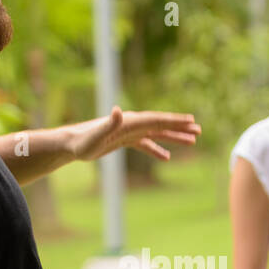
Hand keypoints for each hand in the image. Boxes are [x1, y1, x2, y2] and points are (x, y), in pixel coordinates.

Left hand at [69, 106, 200, 162]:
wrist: (70, 145)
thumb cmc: (82, 142)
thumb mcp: (96, 136)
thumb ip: (109, 124)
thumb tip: (118, 111)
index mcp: (129, 122)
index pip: (156, 120)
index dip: (174, 121)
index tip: (191, 121)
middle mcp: (130, 124)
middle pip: (160, 124)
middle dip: (179, 127)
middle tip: (198, 130)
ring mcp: (128, 132)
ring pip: (156, 134)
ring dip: (173, 137)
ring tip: (191, 142)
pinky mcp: (123, 141)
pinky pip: (145, 144)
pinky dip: (156, 149)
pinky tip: (166, 157)